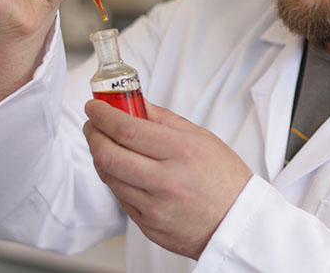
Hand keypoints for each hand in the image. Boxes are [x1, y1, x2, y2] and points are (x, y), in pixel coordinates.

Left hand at [83, 99, 252, 259]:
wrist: (236, 221)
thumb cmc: (223, 176)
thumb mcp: (200, 137)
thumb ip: (164, 118)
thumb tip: (136, 102)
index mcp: (180, 151)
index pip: (127, 129)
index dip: (103, 115)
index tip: (94, 107)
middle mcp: (164, 180)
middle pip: (109, 155)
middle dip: (93, 134)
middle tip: (93, 123)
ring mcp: (154, 206)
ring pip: (109, 177)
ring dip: (100, 155)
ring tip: (105, 143)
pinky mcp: (147, 226)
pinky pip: (120, 198)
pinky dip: (115, 178)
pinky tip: (121, 167)